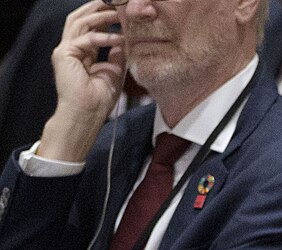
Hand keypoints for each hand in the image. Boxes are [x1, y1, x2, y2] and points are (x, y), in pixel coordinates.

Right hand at [40, 2, 124, 162]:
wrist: (87, 114)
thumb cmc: (99, 98)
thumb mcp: (114, 70)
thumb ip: (117, 53)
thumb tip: (124, 39)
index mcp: (80, 52)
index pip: (89, 26)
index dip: (103, 16)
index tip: (120, 11)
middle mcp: (70, 48)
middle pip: (80, 18)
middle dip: (97, 8)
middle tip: (116, 3)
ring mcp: (65, 50)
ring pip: (79, 23)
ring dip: (99, 16)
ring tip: (118, 13)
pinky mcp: (64, 55)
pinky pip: (85, 40)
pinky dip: (103, 37)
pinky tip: (119, 39)